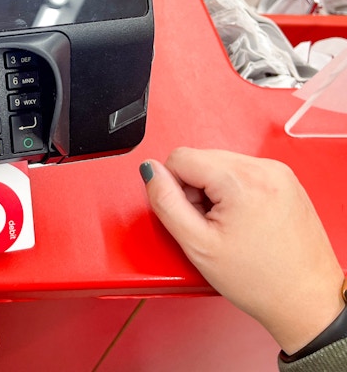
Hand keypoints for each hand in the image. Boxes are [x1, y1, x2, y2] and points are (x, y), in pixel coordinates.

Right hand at [141, 148, 343, 354]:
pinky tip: (241, 220)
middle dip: (193, 188)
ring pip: (219, 164)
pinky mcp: (285, 180)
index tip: (189, 216)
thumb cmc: (260, 281)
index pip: (180, 157)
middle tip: (207, 224)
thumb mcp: (197, 245)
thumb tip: (150, 170)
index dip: (173, 187)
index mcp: (242, 179)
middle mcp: (264, 168)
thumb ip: (165, 201)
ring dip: (212, 190)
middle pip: (201, 158)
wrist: (306, 300)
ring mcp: (279, 172)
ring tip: (226, 225)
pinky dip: (232, 191)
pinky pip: (241, 171)